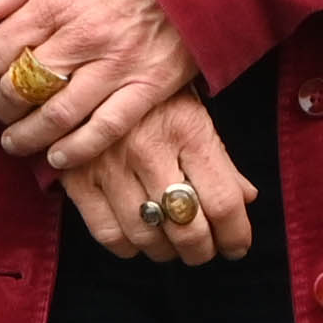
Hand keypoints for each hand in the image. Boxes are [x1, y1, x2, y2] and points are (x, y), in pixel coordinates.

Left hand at [0, 0, 193, 171]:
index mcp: (56, 2)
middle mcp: (81, 37)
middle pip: (23, 87)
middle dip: (2, 106)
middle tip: (1, 111)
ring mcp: (116, 65)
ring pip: (59, 116)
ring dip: (29, 136)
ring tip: (16, 142)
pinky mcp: (148, 86)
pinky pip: (106, 128)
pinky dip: (78, 150)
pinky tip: (58, 158)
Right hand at [58, 91, 255, 266]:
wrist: (88, 70)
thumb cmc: (151, 94)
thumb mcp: (194, 113)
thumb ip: (221, 158)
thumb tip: (246, 198)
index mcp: (187, 129)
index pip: (223, 202)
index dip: (236, 235)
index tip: (236, 246)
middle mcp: (148, 148)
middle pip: (187, 228)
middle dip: (202, 251)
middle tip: (204, 250)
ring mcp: (109, 164)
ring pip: (147, 236)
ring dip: (166, 252)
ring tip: (171, 244)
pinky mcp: (76, 176)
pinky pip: (107, 232)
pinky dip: (127, 246)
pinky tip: (137, 235)